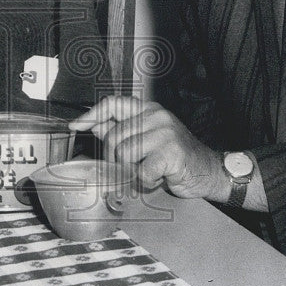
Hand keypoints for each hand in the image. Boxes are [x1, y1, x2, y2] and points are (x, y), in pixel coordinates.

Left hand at [69, 95, 229, 200]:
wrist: (209, 171)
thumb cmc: (176, 157)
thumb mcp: (147, 139)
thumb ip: (122, 131)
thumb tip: (93, 125)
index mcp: (147, 110)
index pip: (113, 103)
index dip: (92, 114)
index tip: (76, 126)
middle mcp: (156, 116)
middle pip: (113, 136)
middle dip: (114, 160)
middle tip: (127, 169)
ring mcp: (165, 132)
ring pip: (124, 154)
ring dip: (131, 172)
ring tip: (145, 173)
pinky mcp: (171, 151)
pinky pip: (141, 170)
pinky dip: (145, 181)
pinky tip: (157, 178)